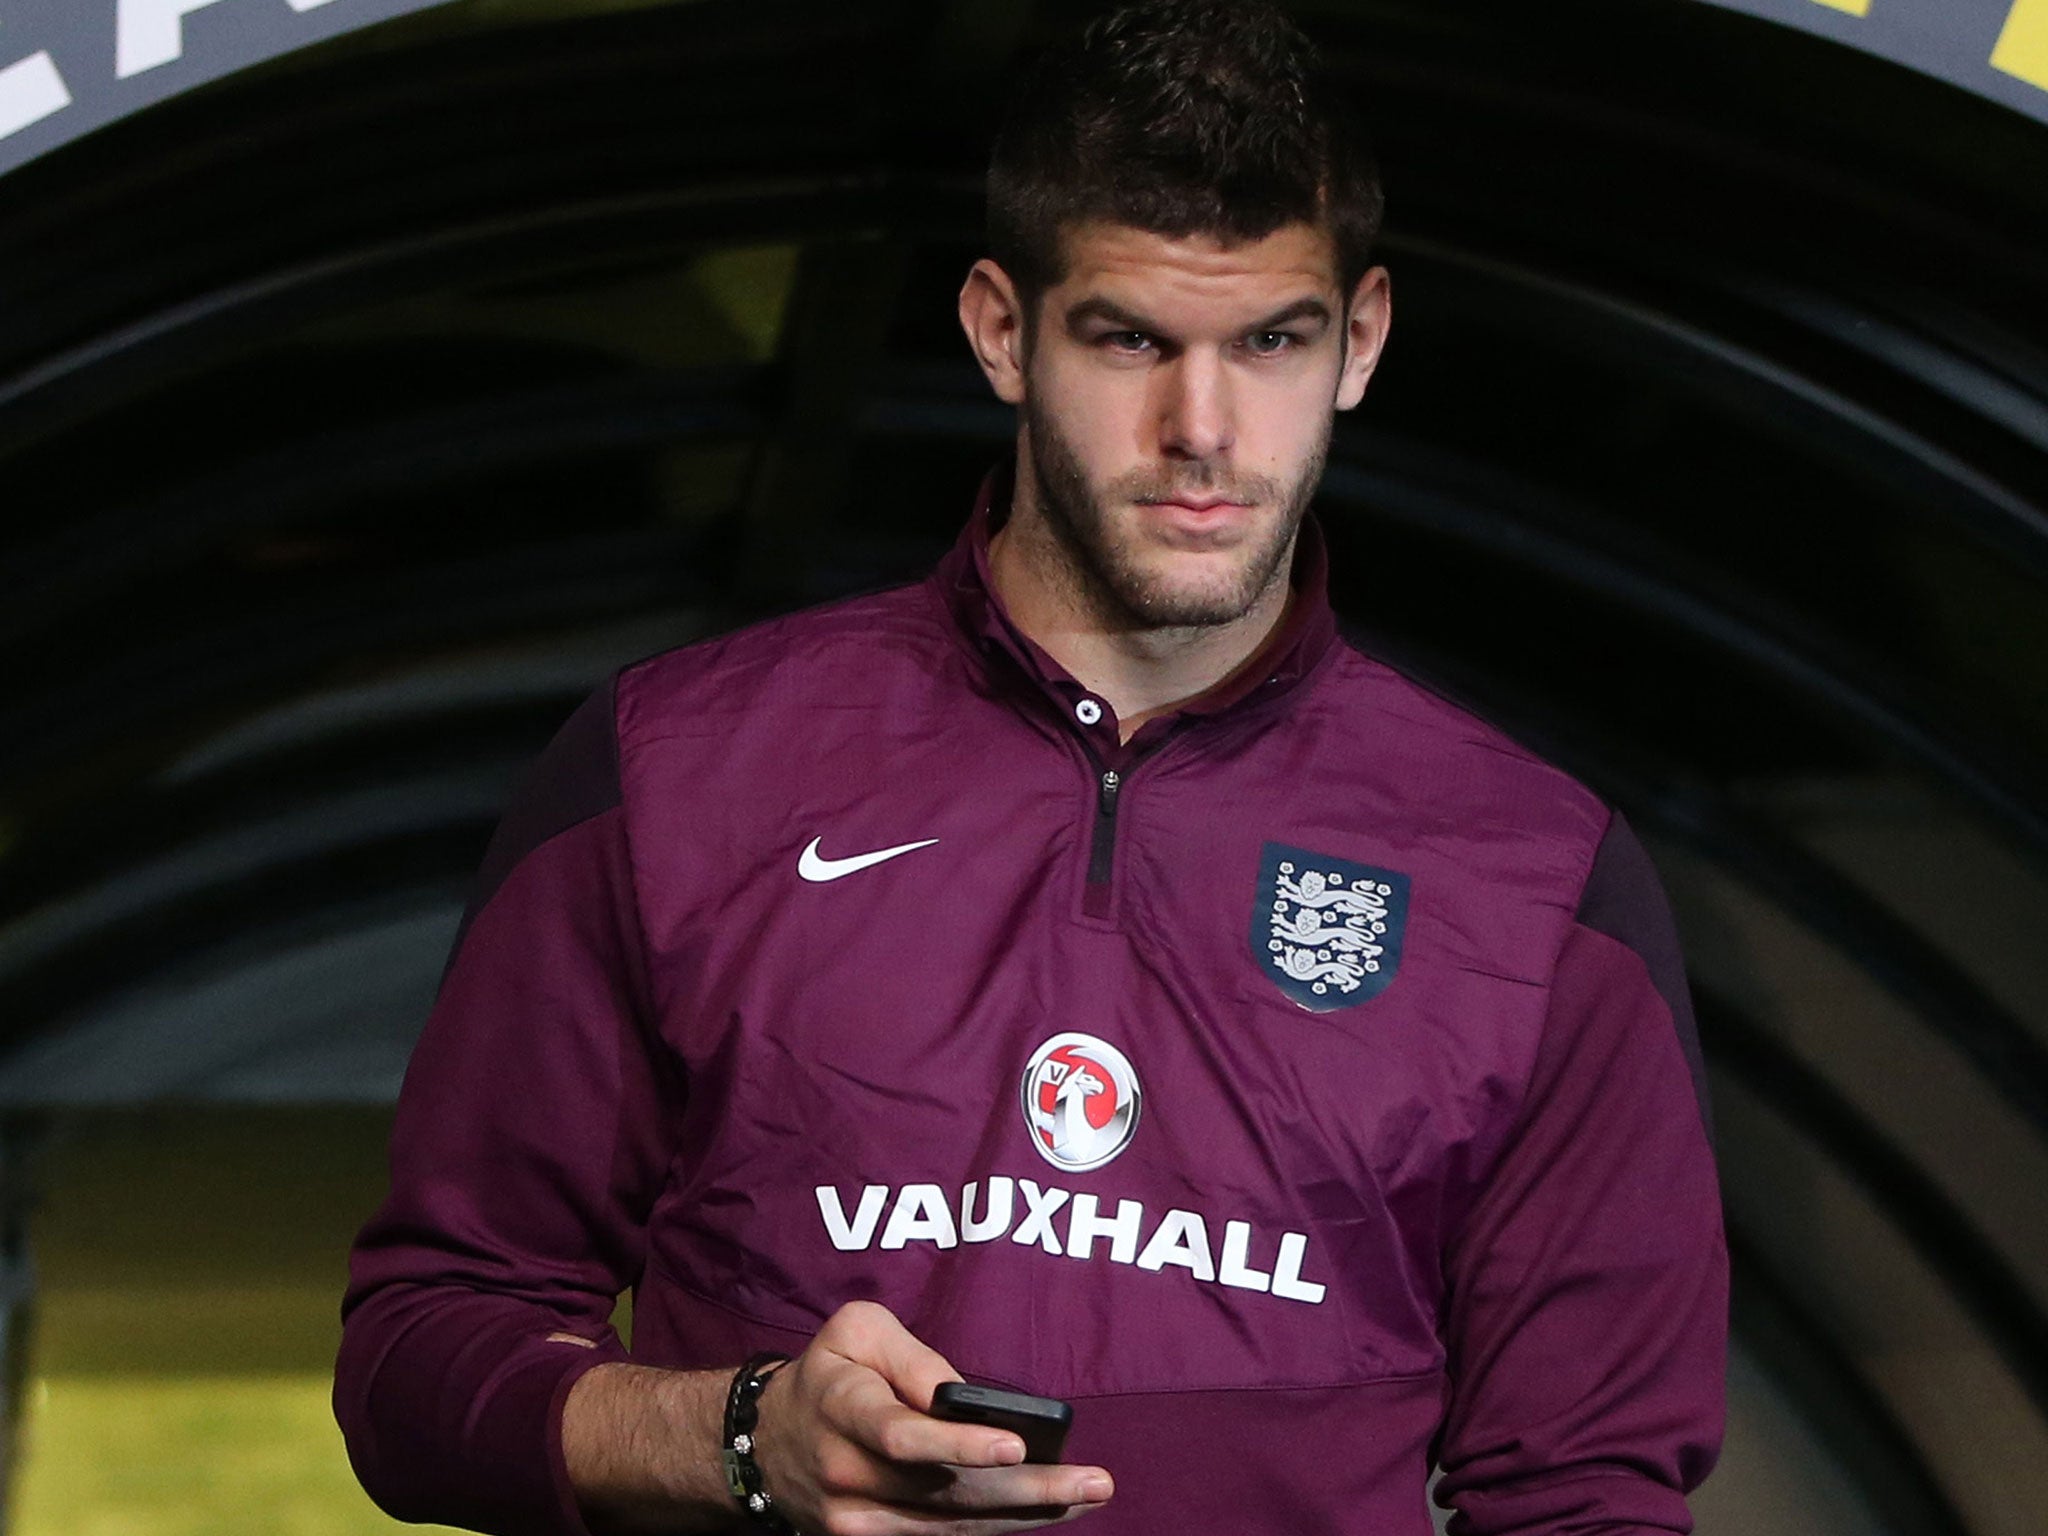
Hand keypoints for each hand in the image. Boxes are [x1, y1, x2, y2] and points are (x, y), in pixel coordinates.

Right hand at [749, 1300, 1113, 1534]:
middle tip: (1096, 1482)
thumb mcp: (857, 1332)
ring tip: (1087, 1494)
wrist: (768, 1442)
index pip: (903, 1435)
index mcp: (843, 1408)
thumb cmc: (829, 1373)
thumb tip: (963, 1397)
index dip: (960, 1445)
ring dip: (1026, 1513)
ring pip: (952, 1523)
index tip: (1017, 1446)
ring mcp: (856, 1519)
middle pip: (946, 1491)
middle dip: (1028, 1489)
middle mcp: (847, 1473)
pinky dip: (995, 1526)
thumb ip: (912, 1357)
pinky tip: (1042, 1511)